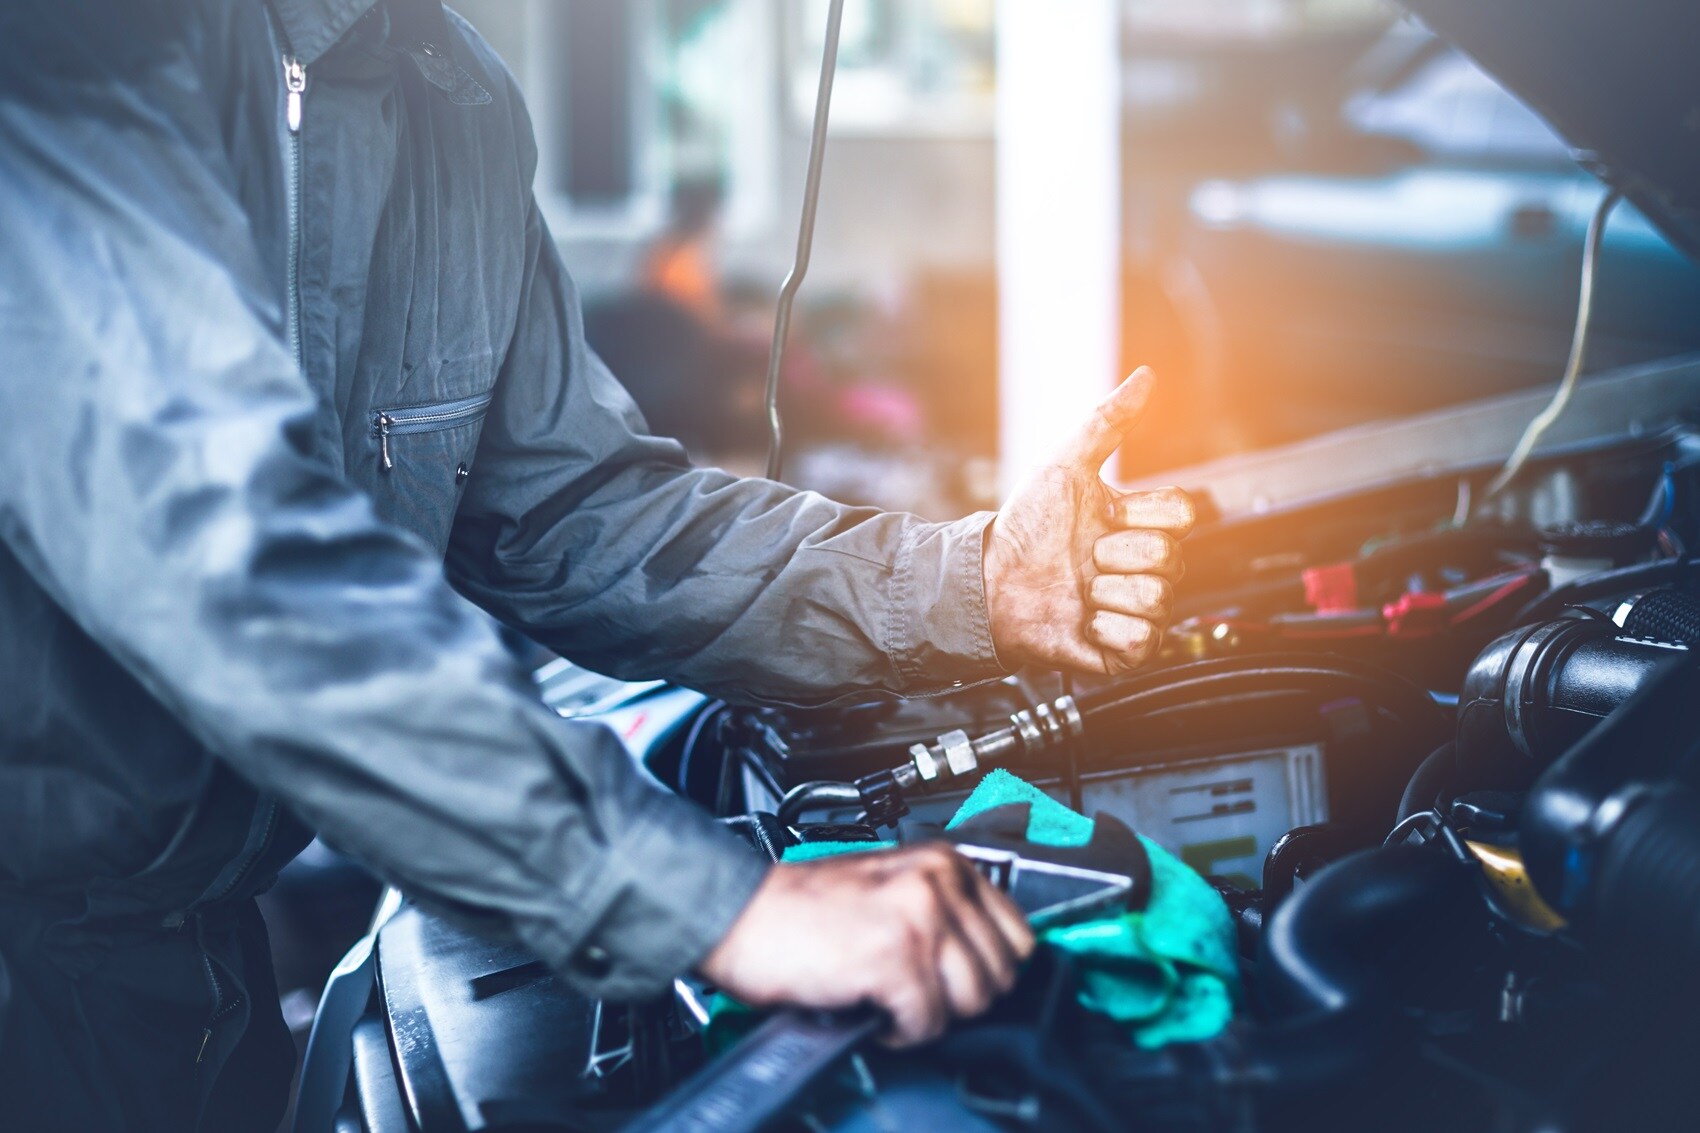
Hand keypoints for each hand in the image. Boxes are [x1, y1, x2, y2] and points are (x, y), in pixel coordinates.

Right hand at [698, 845, 1035, 1045]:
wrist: (739, 913)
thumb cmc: (801, 907)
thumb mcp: (889, 885)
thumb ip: (940, 908)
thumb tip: (983, 959)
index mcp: (943, 862)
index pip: (1017, 933)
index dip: (987, 968)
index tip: (958, 979)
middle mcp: (938, 883)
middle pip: (999, 974)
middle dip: (960, 996)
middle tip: (917, 993)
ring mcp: (920, 920)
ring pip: (971, 1001)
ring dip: (931, 1015)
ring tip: (892, 1001)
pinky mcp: (895, 960)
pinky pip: (928, 1023)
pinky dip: (900, 1032)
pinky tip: (872, 1010)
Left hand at [983, 367, 1195, 675]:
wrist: (989, 584)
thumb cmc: (1025, 527)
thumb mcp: (1065, 465)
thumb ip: (1107, 421)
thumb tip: (1146, 375)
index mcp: (1140, 526)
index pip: (1181, 513)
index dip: (1140, 514)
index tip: (1104, 515)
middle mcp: (1144, 568)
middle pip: (1169, 556)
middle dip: (1114, 554)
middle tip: (1082, 558)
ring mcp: (1137, 610)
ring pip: (1156, 598)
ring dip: (1105, 592)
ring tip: (1078, 589)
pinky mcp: (1125, 650)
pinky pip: (1141, 638)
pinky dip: (1105, 628)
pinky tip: (1081, 620)